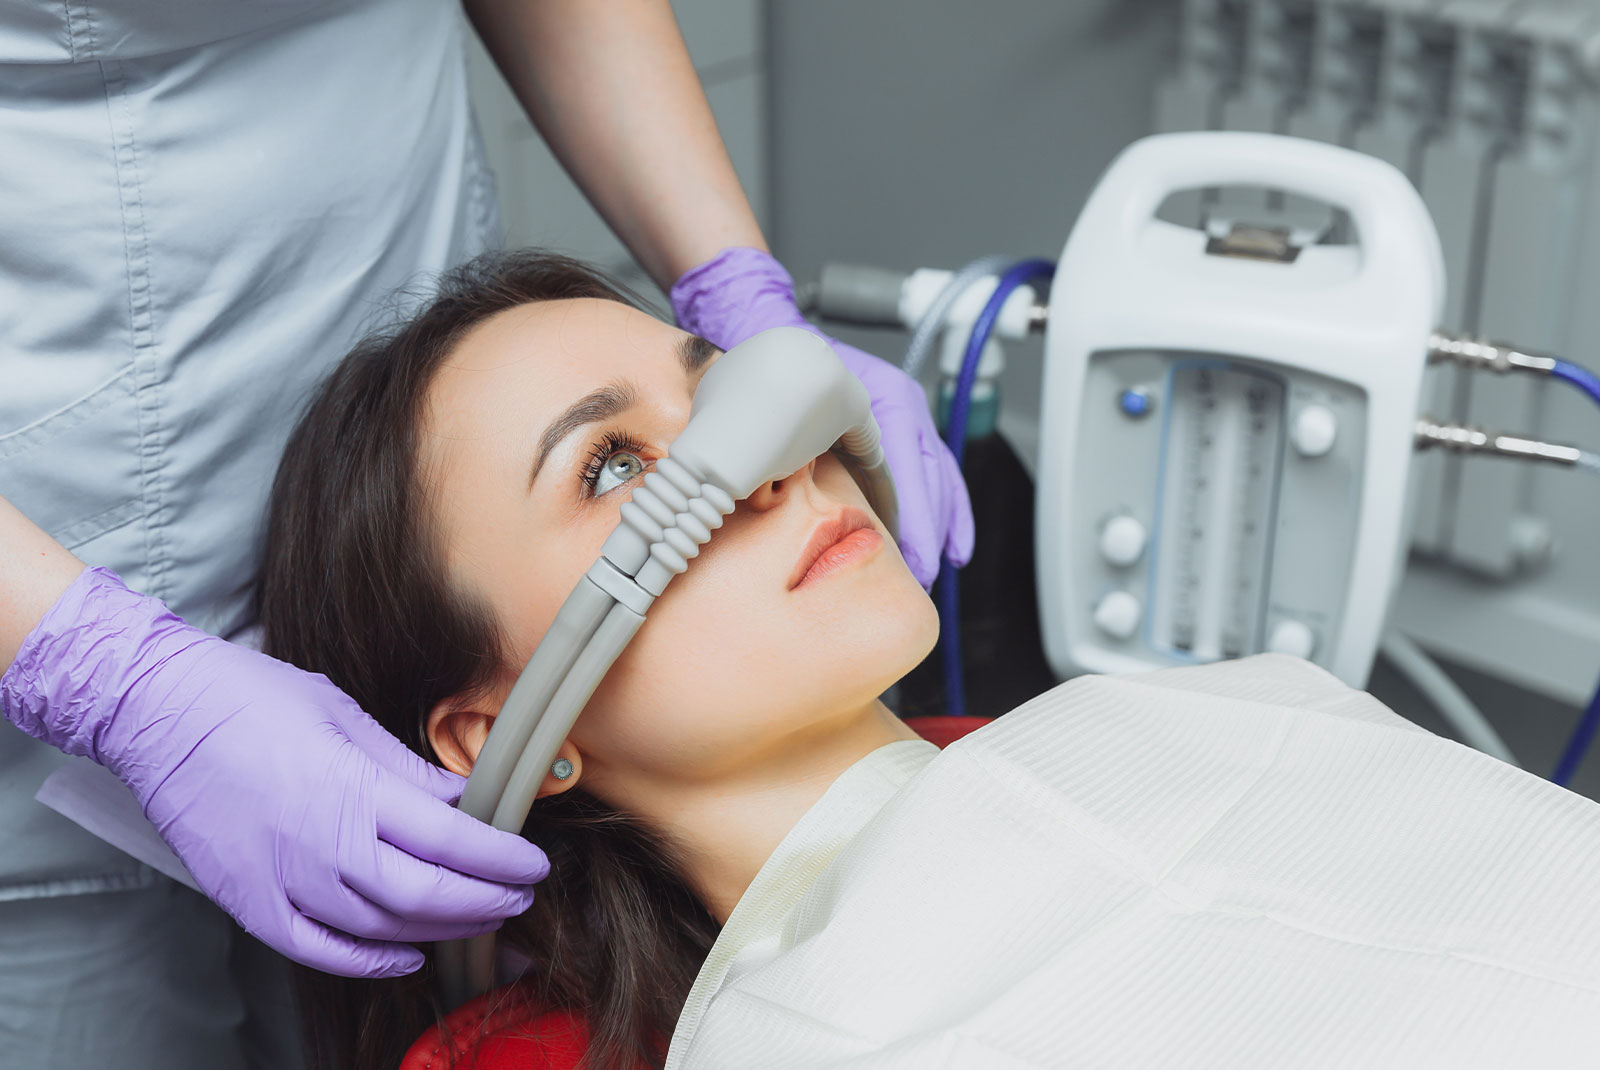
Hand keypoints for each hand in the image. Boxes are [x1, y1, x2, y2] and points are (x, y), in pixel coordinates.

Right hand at [0, 567, 548, 977]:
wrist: (155, 710)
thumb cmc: (248, 697)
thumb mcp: (343, 714)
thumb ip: (405, 768)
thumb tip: (459, 797)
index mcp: (352, 790)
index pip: (451, 841)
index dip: (502, 858)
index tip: (533, 863)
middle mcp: (321, 845)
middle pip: (426, 895)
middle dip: (485, 901)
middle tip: (519, 897)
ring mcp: (281, 880)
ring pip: (380, 927)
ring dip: (439, 929)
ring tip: (476, 917)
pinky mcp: (247, 902)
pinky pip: (317, 949)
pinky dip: (367, 959)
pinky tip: (404, 954)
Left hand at [670, 247, 973, 586]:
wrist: (763, 322)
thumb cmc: (775, 362)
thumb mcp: (780, 402)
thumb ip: (787, 445)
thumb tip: (768, 496)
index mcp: (883, 396)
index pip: (907, 464)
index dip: (913, 516)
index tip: (912, 556)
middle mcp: (902, 403)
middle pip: (930, 474)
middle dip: (929, 529)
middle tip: (920, 575)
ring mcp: (906, 415)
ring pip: (937, 476)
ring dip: (940, 524)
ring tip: (935, 568)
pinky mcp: (900, 429)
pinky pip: (929, 473)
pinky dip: (939, 510)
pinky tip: (947, 547)